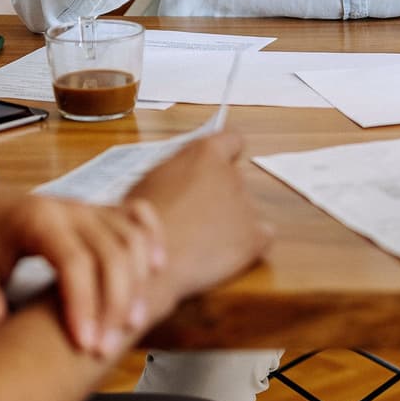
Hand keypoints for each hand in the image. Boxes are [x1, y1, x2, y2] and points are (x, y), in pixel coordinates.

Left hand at [0, 166, 164, 355]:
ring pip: (130, 237)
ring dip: (138, 280)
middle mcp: (67, 207)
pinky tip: (157, 268)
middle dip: (115, 303)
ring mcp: (85, 206)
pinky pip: (135, 216)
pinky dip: (152, 237)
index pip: (73, 262)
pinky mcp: (94, 210)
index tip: (84, 344)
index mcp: (35, 220)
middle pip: (111, 252)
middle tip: (105, 349)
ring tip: (132, 324)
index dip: (83, 305)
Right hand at [126, 131, 271, 304]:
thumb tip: (180, 180)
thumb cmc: (138, 222)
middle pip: (234, 180)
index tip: (223, 164)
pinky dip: (247, 244)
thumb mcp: (148, 181)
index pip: (232, 139)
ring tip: (201, 241)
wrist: (149, 261)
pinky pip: (261, 236)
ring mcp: (246, 205)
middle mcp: (231, 174)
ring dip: (230, 221)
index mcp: (204, 154)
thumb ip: (175, 173)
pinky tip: (222, 254)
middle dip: (220, 195)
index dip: (228, 152)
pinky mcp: (255, 237)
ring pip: (245, 209)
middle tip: (195, 216)